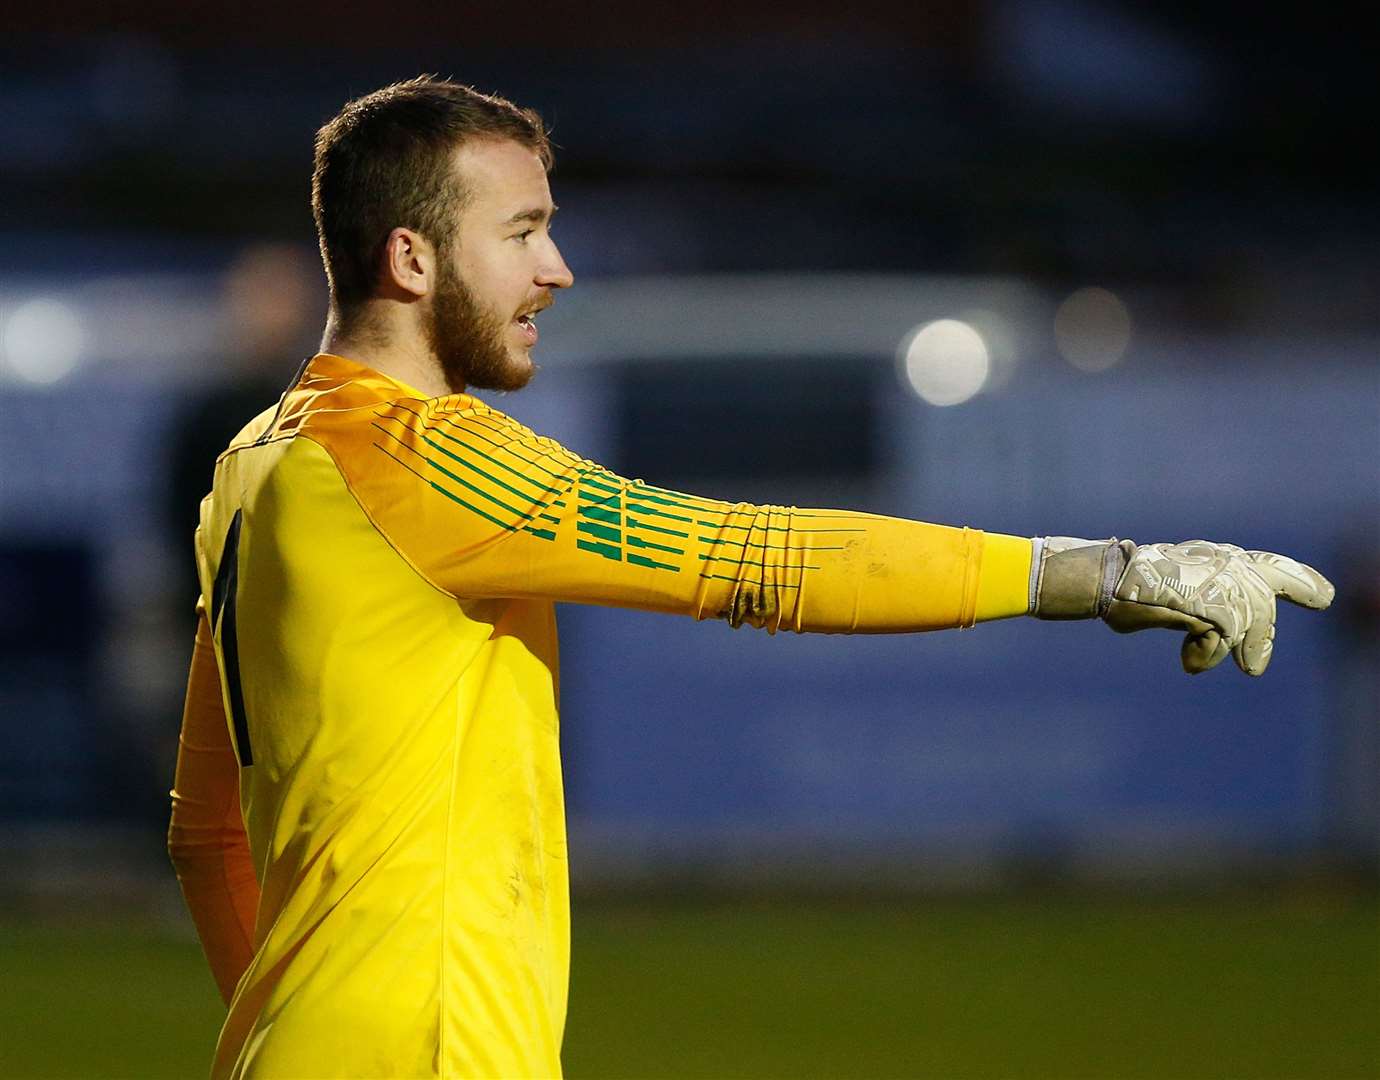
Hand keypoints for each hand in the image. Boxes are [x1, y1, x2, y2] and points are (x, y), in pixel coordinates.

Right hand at [1104, 540, 1334, 675]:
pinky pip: (1223, 637)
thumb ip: (1199, 607)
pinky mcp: (1209, 602)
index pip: (1266, 567)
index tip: (1323, 596)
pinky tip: (1188, 662)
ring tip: (1229, 666)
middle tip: (1270, 653)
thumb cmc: (1128, 589)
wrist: (1106, 579)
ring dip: (1239, 648)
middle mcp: (1223, 564)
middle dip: (1277, 618)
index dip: (1299, 580)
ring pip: (1249, 620)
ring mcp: (1218, 581)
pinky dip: (1207, 655)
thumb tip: (1205, 641)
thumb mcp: (1172, 595)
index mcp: (1216, 558)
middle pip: (1268, 590)